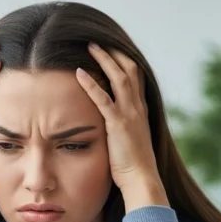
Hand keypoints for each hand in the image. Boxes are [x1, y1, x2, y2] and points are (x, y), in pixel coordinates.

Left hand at [75, 43, 169, 210]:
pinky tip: (79, 73)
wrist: (142, 180)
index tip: (112, 51)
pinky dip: (90, 84)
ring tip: (90, 47)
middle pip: (129, 70)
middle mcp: (138, 108)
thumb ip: (121, 128)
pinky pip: (103, 98)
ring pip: (118, 77)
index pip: (135, 78)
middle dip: (114, 53)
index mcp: (140, 111)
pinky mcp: (118, 124)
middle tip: (99, 42)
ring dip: (104, 60)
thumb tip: (109, 124)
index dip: (124, 62)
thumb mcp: (129, 141)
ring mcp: (129, 114)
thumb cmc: (133, 167)